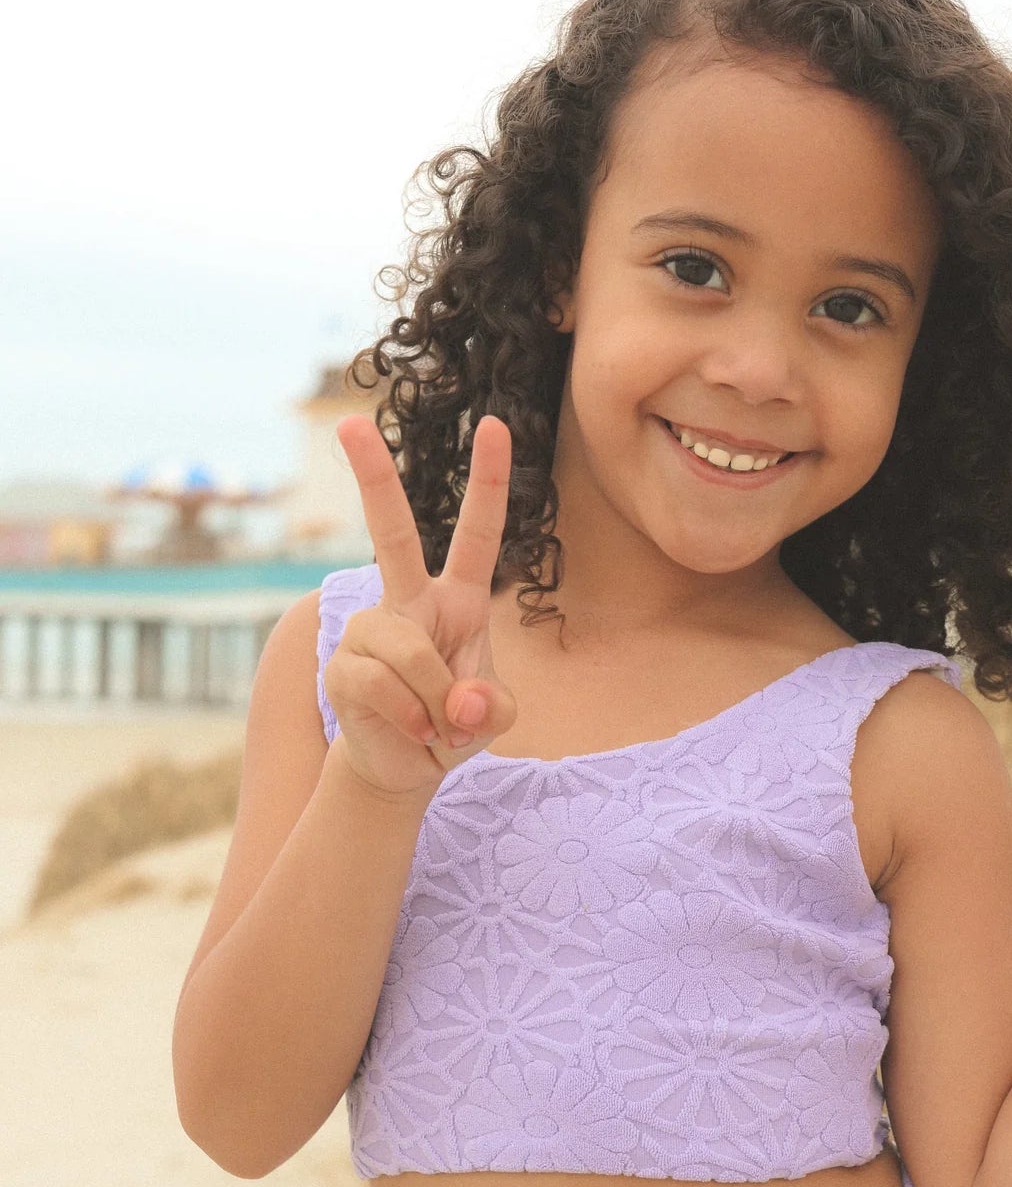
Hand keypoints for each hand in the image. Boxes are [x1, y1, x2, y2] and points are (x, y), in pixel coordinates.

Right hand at [324, 414, 517, 799]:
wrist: (406, 765)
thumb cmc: (454, 726)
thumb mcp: (493, 718)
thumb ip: (491, 706)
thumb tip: (457, 702)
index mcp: (456, 598)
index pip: (477, 533)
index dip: (488, 481)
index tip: (494, 424)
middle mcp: (408, 602)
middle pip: (390, 532)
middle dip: (372, 476)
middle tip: (350, 421)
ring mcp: (369, 630)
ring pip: (408, 649)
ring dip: (436, 700)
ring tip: (440, 727)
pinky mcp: (342, 666)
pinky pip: (382, 683)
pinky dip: (412, 717)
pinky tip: (416, 732)